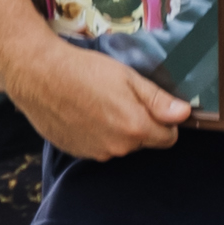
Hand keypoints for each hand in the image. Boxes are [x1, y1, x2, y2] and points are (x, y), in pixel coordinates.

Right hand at [8, 44, 193, 160]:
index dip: (165, 120)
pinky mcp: (76, 152)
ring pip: (119, 144)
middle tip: (120, 96)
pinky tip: (83, 112)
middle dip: (139, 123)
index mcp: (135, 128)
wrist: (38, 75)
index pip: (168, 138)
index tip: (152, 104)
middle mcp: (117, 148)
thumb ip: (158, 100)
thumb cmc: (84, 71)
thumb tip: (185, 114)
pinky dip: (96, 133)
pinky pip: (98, 146)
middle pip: (143, 141)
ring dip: (116, 129)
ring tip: (98, 101)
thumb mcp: (128, 77)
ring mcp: (95, 153)